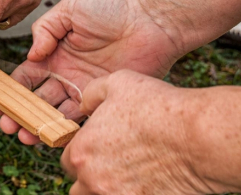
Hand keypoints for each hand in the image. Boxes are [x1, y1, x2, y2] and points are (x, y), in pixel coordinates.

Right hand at [0, 0, 184, 143]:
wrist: (151, 18)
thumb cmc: (113, 6)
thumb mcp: (69, 9)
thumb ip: (44, 29)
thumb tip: (31, 55)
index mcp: (54, 53)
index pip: (25, 77)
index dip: (9, 90)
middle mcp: (65, 74)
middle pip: (36, 100)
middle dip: (19, 113)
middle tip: (7, 125)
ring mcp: (83, 88)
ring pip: (55, 113)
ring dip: (38, 125)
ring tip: (24, 135)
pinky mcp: (103, 99)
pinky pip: (82, 119)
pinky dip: (66, 129)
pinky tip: (52, 135)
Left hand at [61, 70, 209, 194]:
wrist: (198, 137)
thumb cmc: (157, 106)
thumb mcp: (116, 83)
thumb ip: (90, 94)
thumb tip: (83, 105)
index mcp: (81, 152)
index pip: (68, 160)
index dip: (82, 151)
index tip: (98, 146)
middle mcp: (93, 180)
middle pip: (79, 186)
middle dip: (90, 175)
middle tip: (111, 162)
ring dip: (106, 188)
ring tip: (126, 174)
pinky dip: (131, 193)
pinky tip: (146, 182)